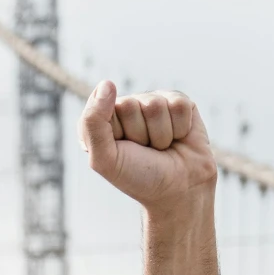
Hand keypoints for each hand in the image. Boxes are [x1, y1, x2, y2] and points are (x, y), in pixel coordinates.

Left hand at [80, 82, 216, 208]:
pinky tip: (179, 138)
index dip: (115, 135)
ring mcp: (154, 103)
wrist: (178, 191)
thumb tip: (107, 83)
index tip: (121, 152)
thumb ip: (93, 122)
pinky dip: (180, 128)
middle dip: (140, 134)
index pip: (101, 108)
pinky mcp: (180, 103)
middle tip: (146, 151)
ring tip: (162, 147)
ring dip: (161, 134)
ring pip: (155, 105)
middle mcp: (126, 108)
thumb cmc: (138, 177)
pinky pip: (179, 105)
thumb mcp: (105, 158)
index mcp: (102, 119)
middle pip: (130, 105)